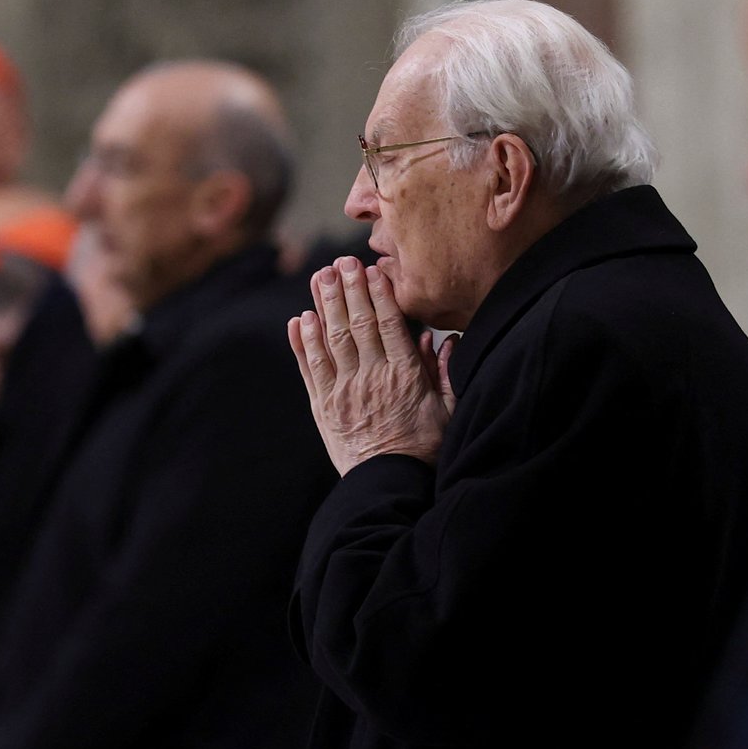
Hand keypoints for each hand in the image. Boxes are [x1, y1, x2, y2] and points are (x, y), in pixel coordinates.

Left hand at [289, 257, 456, 474]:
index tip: (372, 270)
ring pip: (330, 340)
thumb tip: (444, 340)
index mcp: (404, 376)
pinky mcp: (323, 407)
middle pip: (356, 324)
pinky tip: (300, 320)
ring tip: (319, 278)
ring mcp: (342, 392)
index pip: (388, 325)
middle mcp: (370, 378)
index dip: (378, 294)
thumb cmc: (425, 450)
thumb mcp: (448, 412)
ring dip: (324, 306)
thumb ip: (445, 374)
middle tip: (341, 262)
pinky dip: (303, 343)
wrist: (388, 486)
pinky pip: (310, 369)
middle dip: (348, 290)